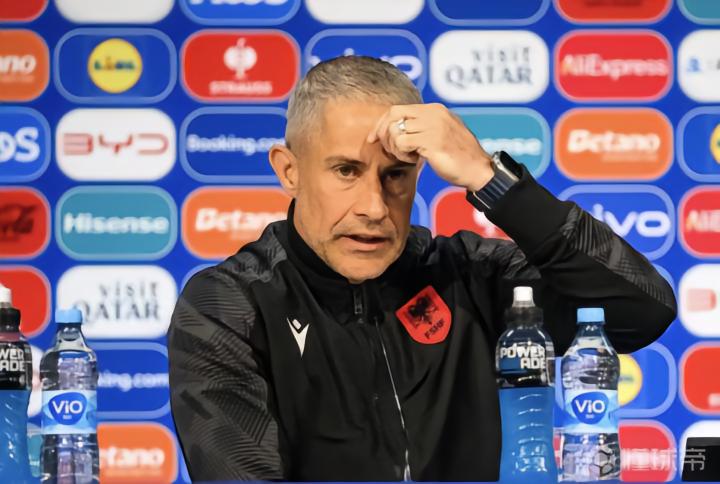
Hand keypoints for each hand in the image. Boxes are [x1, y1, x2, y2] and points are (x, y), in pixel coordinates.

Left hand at [366, 103, 493, 191]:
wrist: (478, 170)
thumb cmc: (460, 156)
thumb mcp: (442, 133)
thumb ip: (424, 126)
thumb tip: (398, 128)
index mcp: (435, 109)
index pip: (398, 109)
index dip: (382, 123)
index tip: (374, 138)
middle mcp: (433, 113)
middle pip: (393, 114)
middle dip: (381, 132)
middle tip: (383, 148)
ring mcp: (433, 126)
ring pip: (395, 130)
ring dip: (395, 147)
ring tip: (408, 156)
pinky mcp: (432, 141)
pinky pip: (402, 143)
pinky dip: (402, 154)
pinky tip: (414, 160)